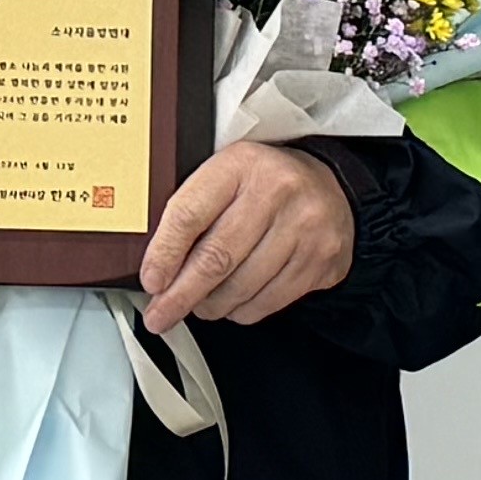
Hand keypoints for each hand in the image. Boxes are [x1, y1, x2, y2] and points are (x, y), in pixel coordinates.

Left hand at [137, 141, 354, 336]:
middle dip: (181, 295)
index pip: (190, 214)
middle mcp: (277, 191)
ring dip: (211, 305)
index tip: (151, 281)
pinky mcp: (321, 259)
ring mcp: (304, 227)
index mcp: (241, 164)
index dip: (164, 254)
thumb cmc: (264, 184)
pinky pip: (268, 301)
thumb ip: (193, 212)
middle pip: (216, 258)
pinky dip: (242, 309)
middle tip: (159, 315)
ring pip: (241, 287)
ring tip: (201, 304)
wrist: (329, 187)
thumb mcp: (226, 176)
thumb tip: (158, 266)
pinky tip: (234, 301)